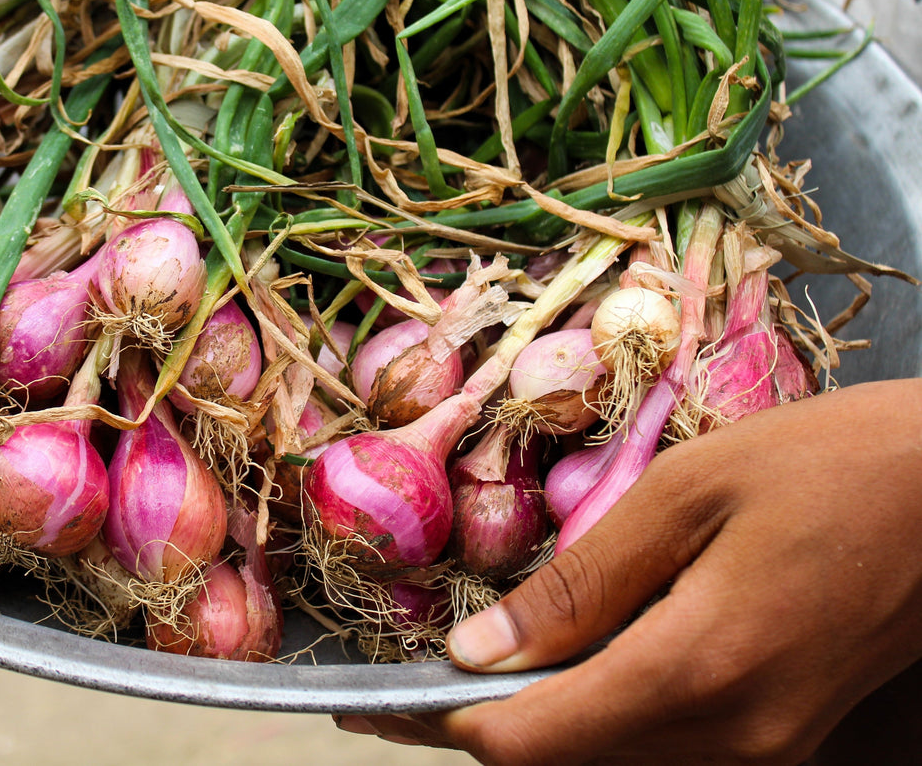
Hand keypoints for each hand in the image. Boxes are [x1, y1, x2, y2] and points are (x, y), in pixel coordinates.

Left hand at [336, 379, 921, 764]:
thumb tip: (478, 653)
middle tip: (397, 694)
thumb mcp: (686, 495)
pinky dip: (593, 722)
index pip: (530, 741)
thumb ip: (579, 584)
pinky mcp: (787, 739)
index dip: (439, 724)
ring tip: (458, 685)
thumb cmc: (830, 464)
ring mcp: (767, 750)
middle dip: (471, 733)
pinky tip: (558, 674)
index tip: (371, 697)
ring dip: (530, 731)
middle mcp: (733, 740)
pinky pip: (660, 750)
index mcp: (697, 672)